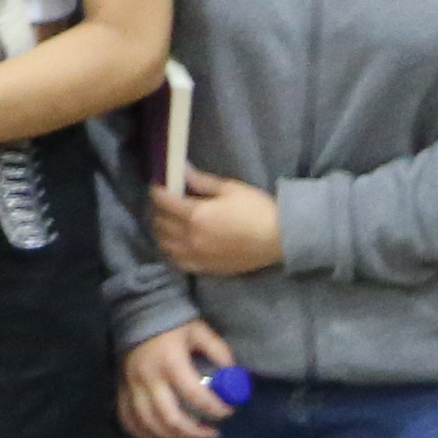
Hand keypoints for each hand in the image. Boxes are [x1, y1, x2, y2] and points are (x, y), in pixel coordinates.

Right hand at [118, 327, 235, 437]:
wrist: (137, 311)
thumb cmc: (173, 323)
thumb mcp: (200, 331)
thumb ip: (219, 351)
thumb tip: (235, 376)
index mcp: (171, 363)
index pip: (195, 395)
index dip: (215, 409)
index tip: (228, 412)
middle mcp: (149, 378)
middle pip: (170, 418)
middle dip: (194, 432)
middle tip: (212, 435)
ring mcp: (132, 386)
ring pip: (149, 423)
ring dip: (172, 437)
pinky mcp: (121, 388)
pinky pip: (126, 417)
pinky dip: (139, 432)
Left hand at [151, 169, 284, 277]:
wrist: (280, 239)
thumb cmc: (257, 209)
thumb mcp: (230, 188)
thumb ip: (201, 181)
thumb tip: (182, 169)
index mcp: (196, 215)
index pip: (163, 202)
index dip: (157, 191)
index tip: (158, 185)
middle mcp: (191, 238)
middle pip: (160, 224)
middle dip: (156, 210)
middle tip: (163, 202)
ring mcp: (197, 256)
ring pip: (164, 245)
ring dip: (160, 232)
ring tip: (167, 222)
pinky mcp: (205, 268)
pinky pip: (177, 262)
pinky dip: (171, 251)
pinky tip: (175, 243)